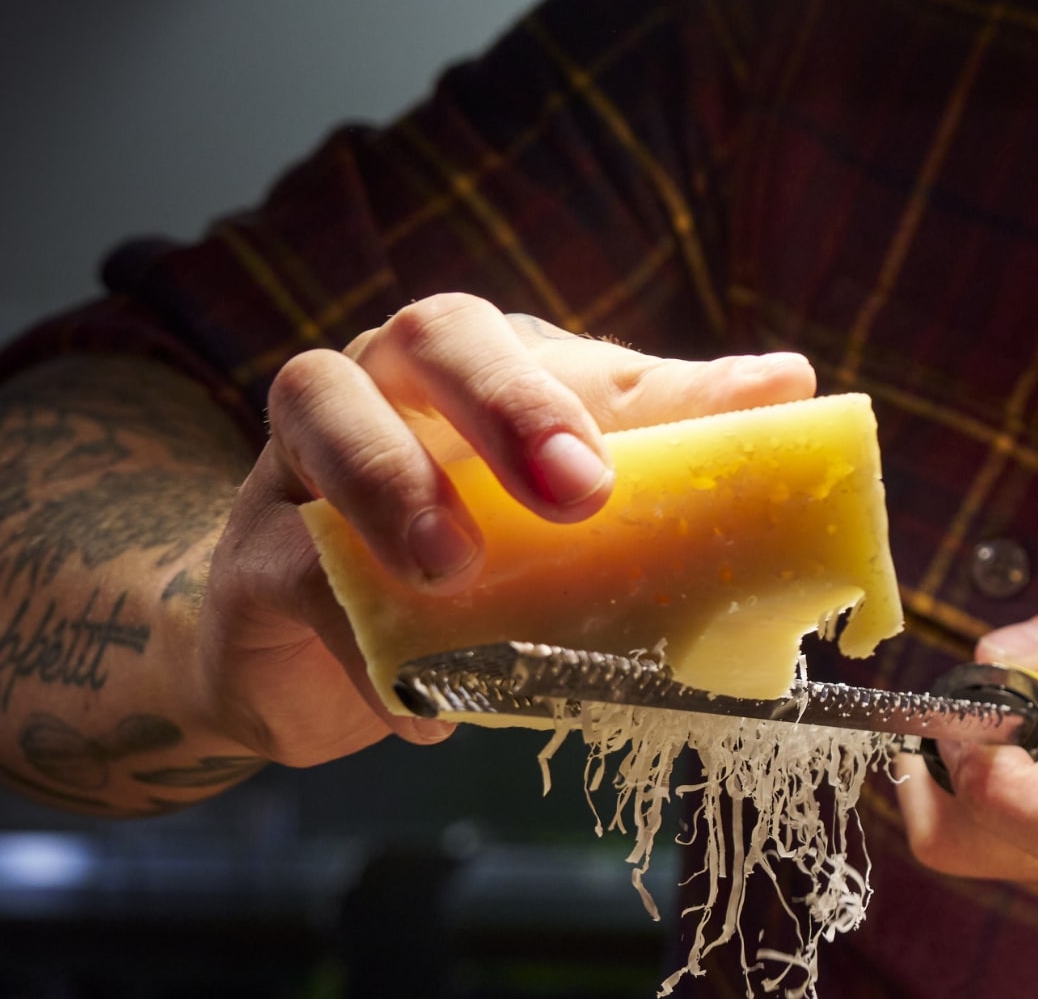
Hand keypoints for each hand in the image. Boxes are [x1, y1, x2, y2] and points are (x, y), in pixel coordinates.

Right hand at [184, 293, 821, 764]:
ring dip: (394, 488)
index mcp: (476, 363)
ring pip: (323, 414)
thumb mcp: (557, 505)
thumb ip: (660, 447)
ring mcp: (301, 459)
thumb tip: (786, 387)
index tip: (758, 404)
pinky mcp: (250, 555)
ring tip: (455, 570)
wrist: (289, 645)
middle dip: (508, 403)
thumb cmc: (452, 552)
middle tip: (580, 492)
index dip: (661, 378)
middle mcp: (385, 379)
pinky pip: (295, 576)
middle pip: (428, 334)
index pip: (562, 350)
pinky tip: (424, 704)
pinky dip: (361, 643)